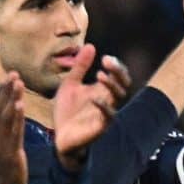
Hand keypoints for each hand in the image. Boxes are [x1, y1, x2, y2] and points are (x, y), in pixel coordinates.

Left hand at [50, 43, 122, 164]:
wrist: (60, 137)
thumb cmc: (67, 112)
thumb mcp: (70, 84)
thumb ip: (80, 67)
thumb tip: (91, 46)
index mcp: (102, 90)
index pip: (118, 76)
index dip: (116, 66)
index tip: (105, 58)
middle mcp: (108, 100)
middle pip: (123, 84)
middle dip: (118, 72)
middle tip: (108, 61)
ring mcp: (106, 113)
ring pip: (118, 97)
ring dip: (111, 85)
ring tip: (100, 76)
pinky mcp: (101, 126)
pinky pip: (109, 116)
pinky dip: (104, 106)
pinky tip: (95, 98)